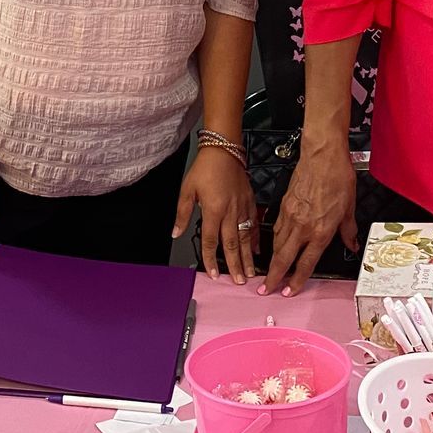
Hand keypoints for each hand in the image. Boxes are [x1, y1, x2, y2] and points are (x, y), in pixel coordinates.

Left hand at [173, 147, 255, 282]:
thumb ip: (182, 214)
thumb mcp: (187, 189)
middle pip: (232, 244)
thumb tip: (176, 232)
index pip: (211, 241)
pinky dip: (255, 239)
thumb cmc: (205, 168)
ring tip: (250, 272)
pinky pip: (254, 225)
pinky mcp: (250, 202)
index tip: (214, 274)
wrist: (224, 150)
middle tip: (238, 282)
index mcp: (213, 210)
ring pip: (245, 237)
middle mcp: (230, 211)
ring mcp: (242, 208)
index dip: (211, 259)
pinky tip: (256, 250)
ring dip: (247, 257)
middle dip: (235, 265)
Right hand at [261, 142, 357, 296]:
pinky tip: (274, 245)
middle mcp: (303, 226)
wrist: (322, 155)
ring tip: (268, 271)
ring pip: (277, 244)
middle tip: (266, 289)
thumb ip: (348, 231)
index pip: (306, 263)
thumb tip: (351, 244)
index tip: (290, 291)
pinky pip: (276, 228)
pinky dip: (273, 240)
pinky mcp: (283, 205)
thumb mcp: (349, 208)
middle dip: (273, 276)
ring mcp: (290, 216)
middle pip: (284, 258)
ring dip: (272, 260)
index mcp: (321, 231)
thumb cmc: (337, 177)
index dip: (297, 281)